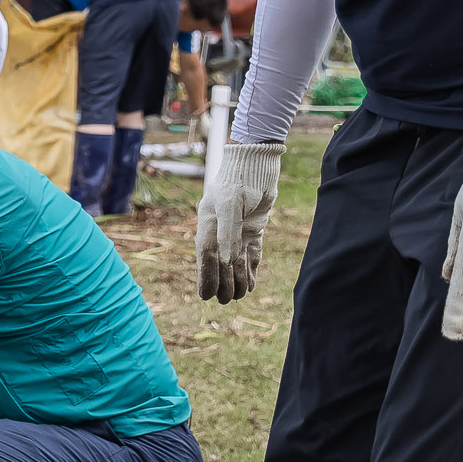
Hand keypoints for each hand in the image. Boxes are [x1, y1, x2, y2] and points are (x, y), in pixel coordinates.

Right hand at [196, 141, 285, 302]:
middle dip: (223, 282)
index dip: (205, 277)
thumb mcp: (232, 204)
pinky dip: (250, 268)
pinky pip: (250, 252)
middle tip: (227, 301)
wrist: (257, 160)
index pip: (205, 256)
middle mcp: (221, 229)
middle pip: (220, 262)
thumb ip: (228, 233)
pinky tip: (251, 282)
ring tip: (241, 295)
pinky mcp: (253, 227)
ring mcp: (238, 228)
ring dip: (237, 278)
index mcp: (209, 223)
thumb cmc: (240, 178)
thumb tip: (225, 261)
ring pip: (235, 259)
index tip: (205, 296)